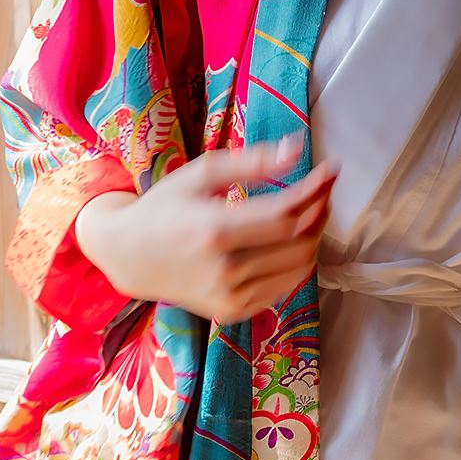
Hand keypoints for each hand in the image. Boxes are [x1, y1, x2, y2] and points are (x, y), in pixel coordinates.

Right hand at [75, 131, 337, 324]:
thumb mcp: (201, 174)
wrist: (129, 256)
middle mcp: (225, 269)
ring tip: (310, 211)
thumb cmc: (166, 207)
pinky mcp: (234, 311)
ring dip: (314, 236)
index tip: (330, 171)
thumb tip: (297, 148)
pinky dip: (298, 261)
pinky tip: (291, 240)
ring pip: (300, 266)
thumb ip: (251, 162)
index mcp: (214, 230)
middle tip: (322, 190)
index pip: (285, 214)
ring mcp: (231, 296)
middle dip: (320, 211)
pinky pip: (286, 286)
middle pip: (299, 241)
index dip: (315, 190)